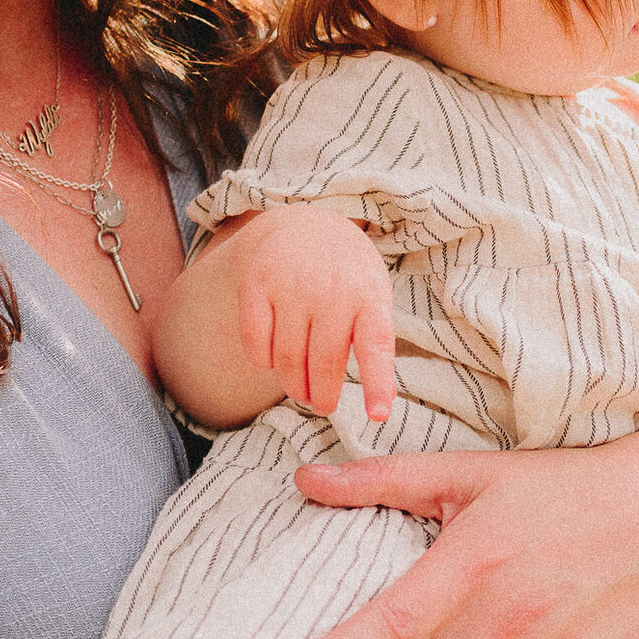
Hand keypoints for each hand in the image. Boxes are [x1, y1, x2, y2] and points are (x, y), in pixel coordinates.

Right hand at [230, 205, 396, 420]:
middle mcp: (331, 289)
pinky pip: (255, 341)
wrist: (307, 222)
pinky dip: (263, 362)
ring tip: (300, 391)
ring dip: (293, 385)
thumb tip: (383, 402)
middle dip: (322, 396)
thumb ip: (375, 342)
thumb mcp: (372, 295)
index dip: (377, 384)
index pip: (376, 346)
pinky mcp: (257, 284)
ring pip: (288, 358)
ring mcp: (292, 285)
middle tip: (322, 406)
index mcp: (369, 295)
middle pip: (325, 363)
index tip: (378, 415)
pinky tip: (272, 363)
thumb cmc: (347, 274)